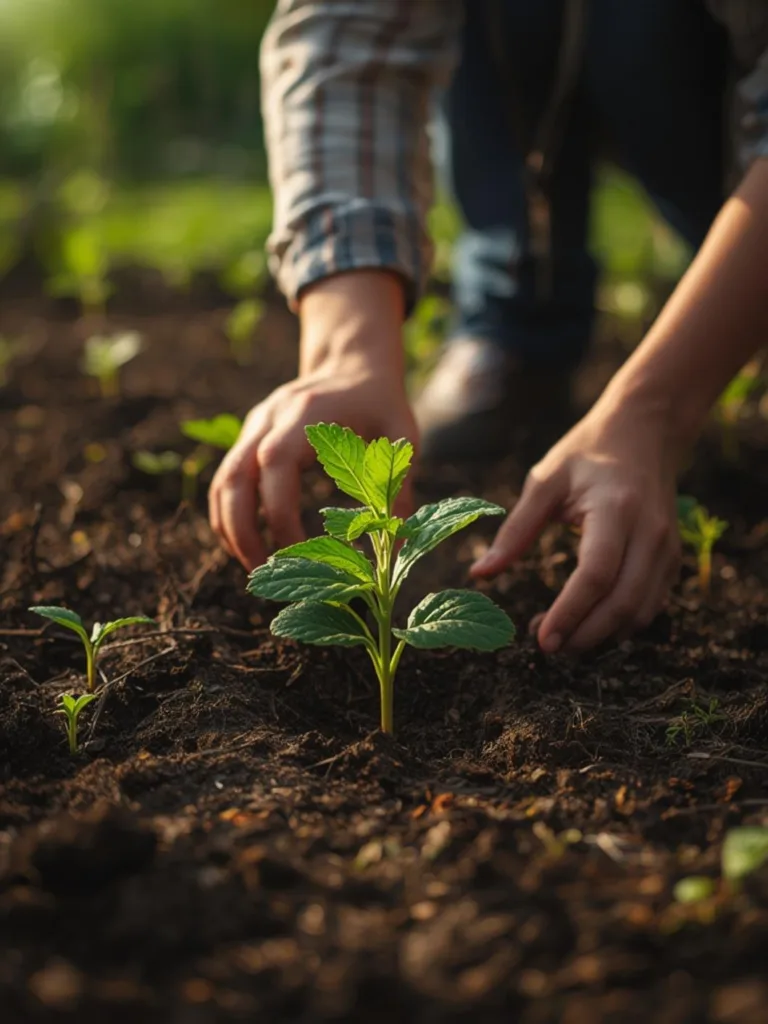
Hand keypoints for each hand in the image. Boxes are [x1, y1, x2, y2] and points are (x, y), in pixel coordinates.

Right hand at [209, 271, 415, 568]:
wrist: (352, 363)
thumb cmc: (381, 404)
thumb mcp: (402, 440)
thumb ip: (397, 490)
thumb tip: (395, 547)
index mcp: (306, 414)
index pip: (276, 467)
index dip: (281, 516)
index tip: (302, 553)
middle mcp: (270, 417)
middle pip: (235, 477)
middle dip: (243, 531)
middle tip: (264, 572)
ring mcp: (254, 425)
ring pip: (222, 481)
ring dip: (230, 528)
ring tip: (255, 567)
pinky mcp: (249, 436)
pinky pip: (226, 479)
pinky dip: (230, 514)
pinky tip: (250, 543)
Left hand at [470, 394, 682, 652]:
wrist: (645, 431)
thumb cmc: (587, 453)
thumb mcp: (545, 481)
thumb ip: (515, 530)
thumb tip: (478, 574)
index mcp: (615, 509)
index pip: (596, 574)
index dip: (569, 613)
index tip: (540, 640)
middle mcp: (650, 532)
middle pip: (623, 602)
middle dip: (585, 635)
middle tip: (546, 647)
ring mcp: (667, 547)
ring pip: (641, 612)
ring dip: (602, 636)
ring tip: (561, 637)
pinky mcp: (672, 558)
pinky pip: (650, 605)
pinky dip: (621, 625)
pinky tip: (587, 624)